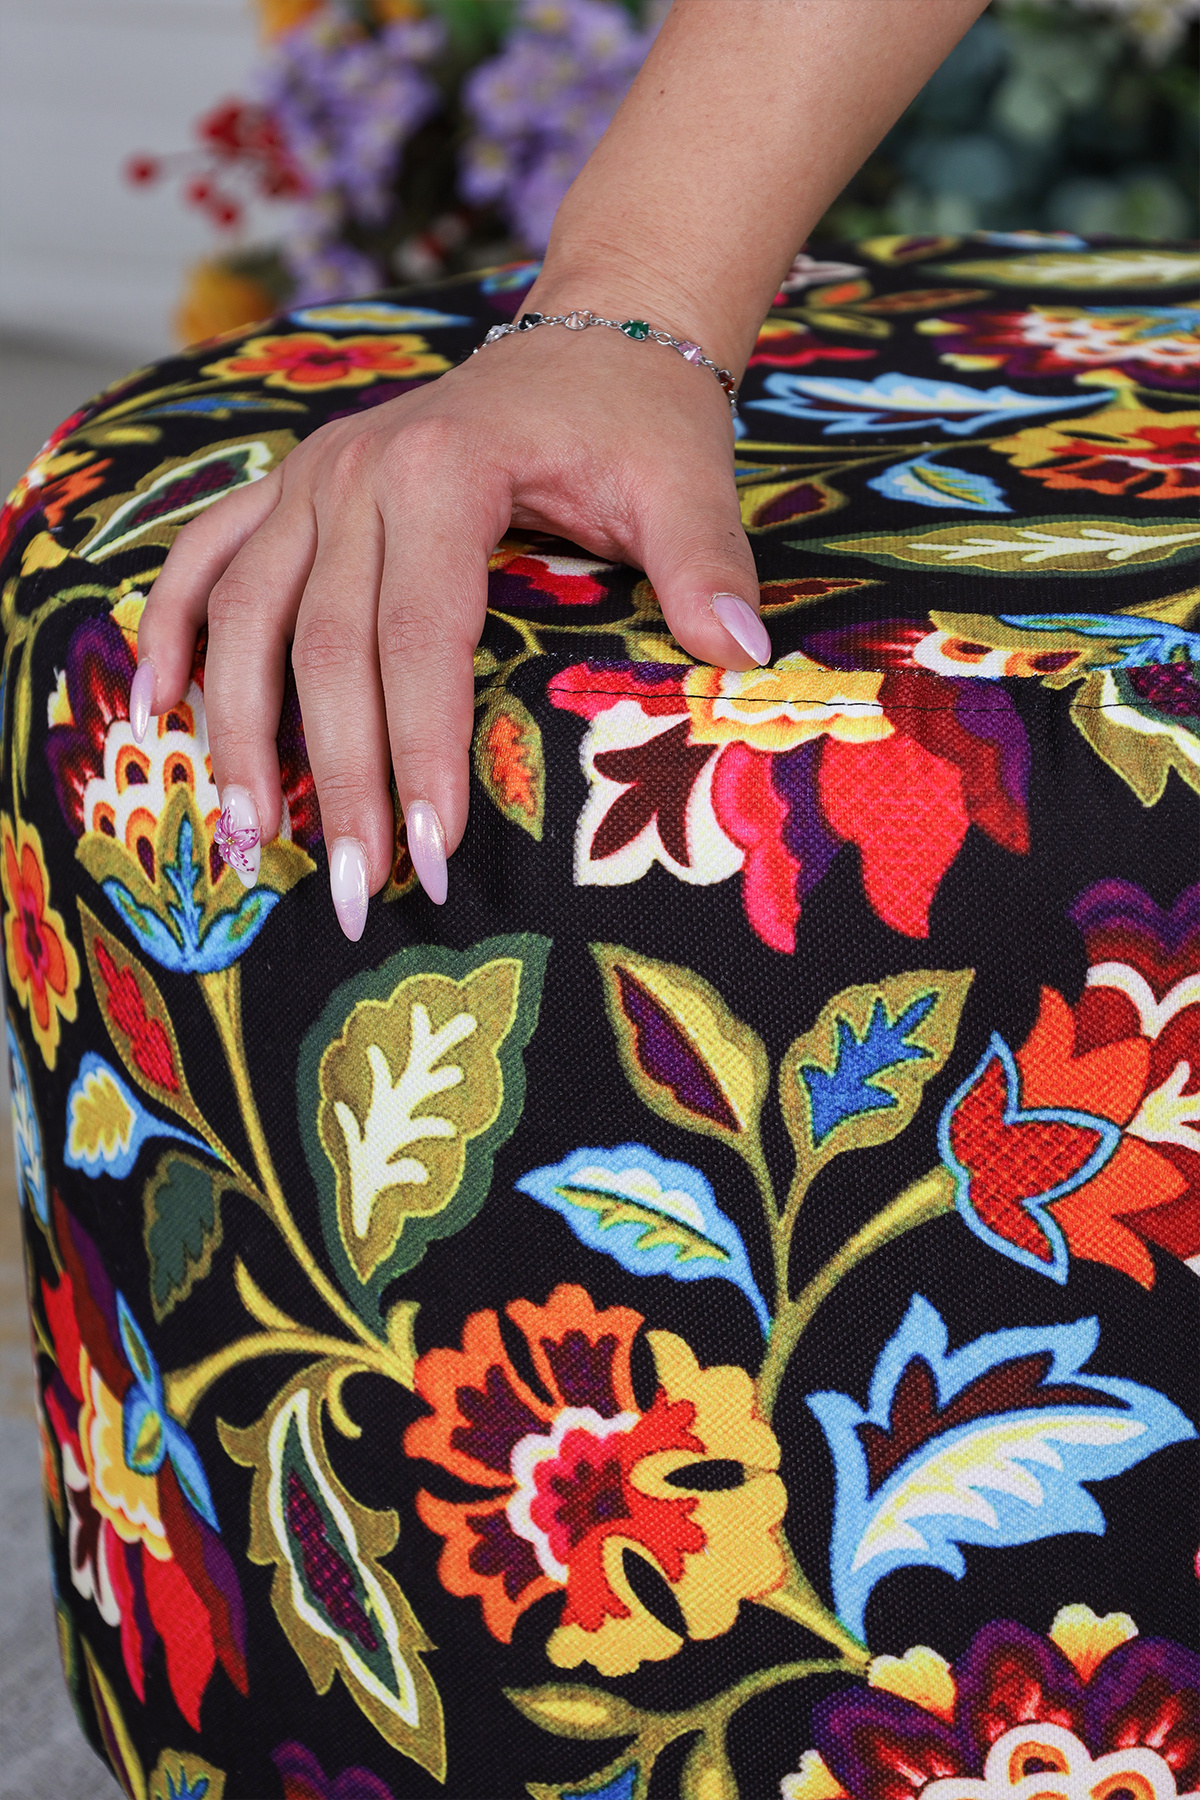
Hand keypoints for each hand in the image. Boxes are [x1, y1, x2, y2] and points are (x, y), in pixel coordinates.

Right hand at [133, 309, 768, 935]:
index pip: (418, 639)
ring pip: (245, 617)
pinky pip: (208, 559)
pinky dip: (174, 630)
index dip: (419, 752)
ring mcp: (311, 478)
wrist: (594, 332)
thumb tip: (744, 657)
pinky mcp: (292, 488)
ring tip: (242, 837)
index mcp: (443, 472)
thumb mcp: (684, 480)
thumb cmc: (638, 418)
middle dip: (336, 780)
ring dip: (236, 731)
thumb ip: (706, 565)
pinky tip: (159, 711)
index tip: (434, 853)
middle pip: (323, 649)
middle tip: (353, 891)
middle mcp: (354, 472)